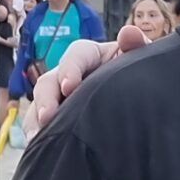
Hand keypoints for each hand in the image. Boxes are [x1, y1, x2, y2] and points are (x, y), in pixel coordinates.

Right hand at [23, 26, 148, 140]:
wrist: (142, 97)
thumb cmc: (138, 72)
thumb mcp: (140, 58)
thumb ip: (136, 45)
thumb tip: (129, 33)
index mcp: (90, 55)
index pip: (75, 55)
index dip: (70, 69)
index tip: (70, 86)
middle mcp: (70, 74)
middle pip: (49, 81)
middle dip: (46, 99)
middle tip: (48, 116)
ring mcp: (61, 96)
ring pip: (40, 104)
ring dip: (36, 119)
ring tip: (38, 137)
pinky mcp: (59, 115)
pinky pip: (40, 124)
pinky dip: (38, 133)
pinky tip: (40, 146)